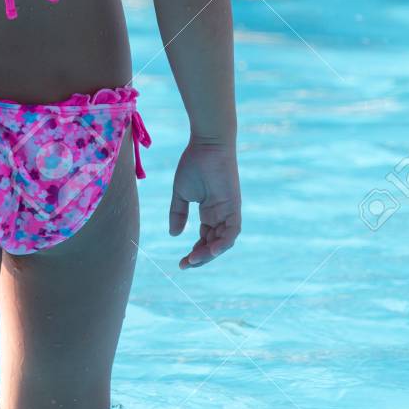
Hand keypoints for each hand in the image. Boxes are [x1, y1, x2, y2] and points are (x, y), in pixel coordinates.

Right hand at [169, 139, 240, 268]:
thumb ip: (178, 213)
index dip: (195, 252)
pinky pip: (232, 231)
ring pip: (224, 241)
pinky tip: (211, 250)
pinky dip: (223, 242)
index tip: (182, 263)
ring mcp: (229, 211)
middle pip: (214, 244)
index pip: (204, 239)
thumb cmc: (194, 163)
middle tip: (186, 264)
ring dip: (210, 253)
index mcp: (210, 212)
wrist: (207, 144)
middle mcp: (221, 215)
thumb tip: (174, 235)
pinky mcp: (234, 206)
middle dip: (201, 257)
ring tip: (195, 259)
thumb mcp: (181, 193)